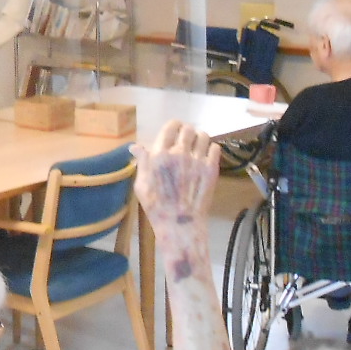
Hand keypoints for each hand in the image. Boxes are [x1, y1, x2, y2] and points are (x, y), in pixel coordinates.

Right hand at [133, 120, 219, 235]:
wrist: (179, 224)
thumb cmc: (156, 206)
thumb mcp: (141, 185)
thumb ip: (142, 162)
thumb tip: (135, 146)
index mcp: (160, 154)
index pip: (170, 127)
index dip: (173, 125)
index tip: (175, 129)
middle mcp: (179, 152)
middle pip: (188, 128)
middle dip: (187, 130)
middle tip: (186, 138)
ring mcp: (197, 160)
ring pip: (203, 136)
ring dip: (199, 138)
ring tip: (198, 145)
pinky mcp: (211, 168)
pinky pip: (215, 148)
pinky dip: (211, 149)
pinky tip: (206, 155)